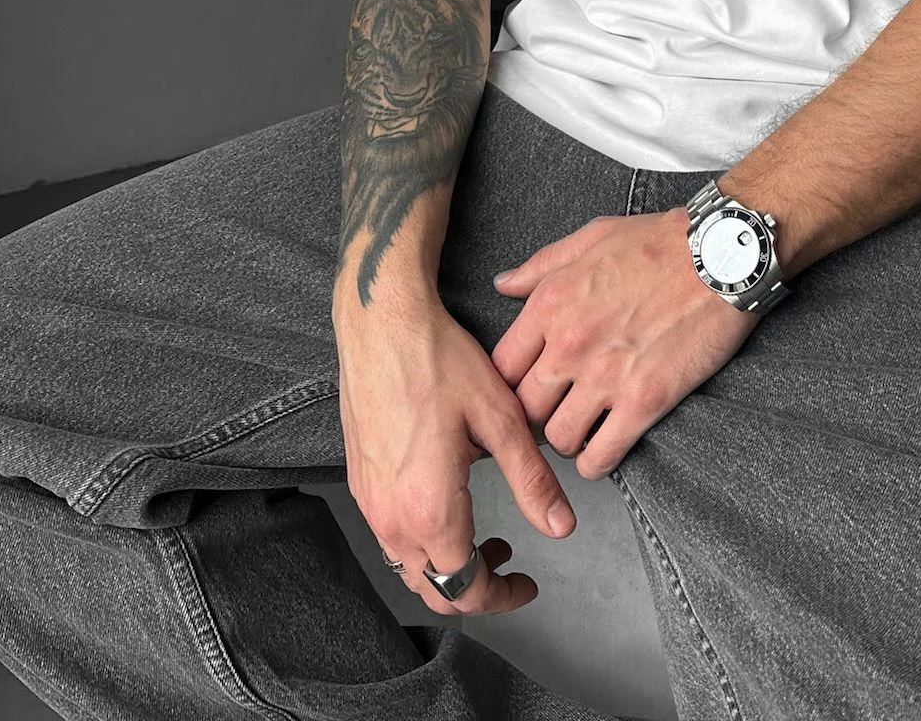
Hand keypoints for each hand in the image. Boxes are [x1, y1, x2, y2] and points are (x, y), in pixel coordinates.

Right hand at [334, 285, 576, 619]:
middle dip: (475, 590)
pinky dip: (422, 543)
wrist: (381, 323)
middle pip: (433, 591)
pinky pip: (389, 538)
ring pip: (408, 568)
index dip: (503, 597)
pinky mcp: (359, 482)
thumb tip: (561, 527)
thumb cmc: (438, 361)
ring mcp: (369, 502)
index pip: (467, 590)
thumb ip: (531, 480)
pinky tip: (447, 505)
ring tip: (485, 537)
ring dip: (447, 568)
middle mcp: (391, 518)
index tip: (528, 582)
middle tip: (510, 564)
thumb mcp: (499, 419)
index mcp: (430, 511)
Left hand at [488, 207, 758, 479]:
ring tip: (585, 428)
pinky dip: (596, 461)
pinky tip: (606, 446)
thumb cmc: (661, 242)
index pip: (501, 368)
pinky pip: (599, 456)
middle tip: (555, 412)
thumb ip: (541, 266)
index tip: (525, 388)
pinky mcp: (643, 402)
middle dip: (536, 416)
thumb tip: (503, 284)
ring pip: (558, 439)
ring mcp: (605, 377)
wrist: (722, 257)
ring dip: (568, 439)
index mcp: (551, 303)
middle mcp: (569, 344)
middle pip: (523, 410)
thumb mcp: (592, 237)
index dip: (509, 384)